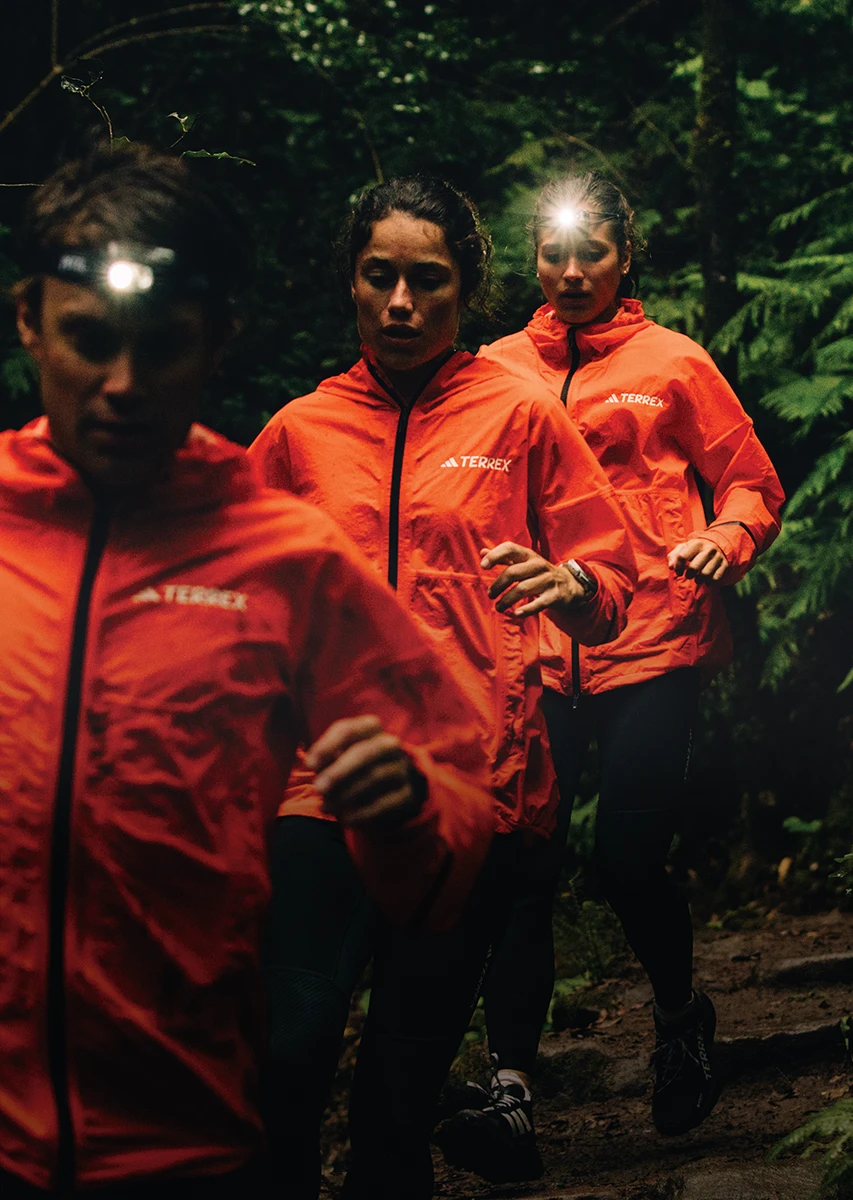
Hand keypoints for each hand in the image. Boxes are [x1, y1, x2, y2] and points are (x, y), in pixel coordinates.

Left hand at [305, 715, 422, 827]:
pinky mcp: (407, 794)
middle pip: (364, 753)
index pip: (347, 730)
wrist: (390, 787)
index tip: (309, 765)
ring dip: (346, 794)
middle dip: (339, 771)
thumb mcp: (340, 754)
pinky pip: (385, 803)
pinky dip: (363, 812)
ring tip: (326, 806)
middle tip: (318, 788)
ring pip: (374, 777)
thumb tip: (313, 765)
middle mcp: (389, 744)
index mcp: (370, 728)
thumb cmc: (353, 766)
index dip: (326, 746)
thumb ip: (325, 757)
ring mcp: (401, 768)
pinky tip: (346, 819)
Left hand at [480, 542, 586, 617]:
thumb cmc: (540, 573)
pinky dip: (526, 609)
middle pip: (513, 572)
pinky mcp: (554, 596)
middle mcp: (538, 565)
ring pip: (522, 589)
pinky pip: (538, 603)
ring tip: (499, 607)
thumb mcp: (524, 563)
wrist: (570, 585)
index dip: (495, 555)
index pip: (510, 548)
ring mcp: (548, 580)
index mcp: (529, 555)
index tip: (483, 566)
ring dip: (506, 600)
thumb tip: (482, 552)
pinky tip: (516, 613)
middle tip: (490, 595)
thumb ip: (504, 558)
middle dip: (498, 585)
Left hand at [667, 537, 727, 581]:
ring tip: (697, 579)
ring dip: (698, 580)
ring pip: (705, 575)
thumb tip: (671, 567)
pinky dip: (709, 582)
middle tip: (688, 575)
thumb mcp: (684, 548)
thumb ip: (674, 555)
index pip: (682, 556)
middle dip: (688, 575)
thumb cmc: (695, 549)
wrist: (717, 545)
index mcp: (696, 543)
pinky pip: (716, 578)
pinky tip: (706, 580)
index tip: (678, 571)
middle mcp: (708, 549)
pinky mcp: (724, 565)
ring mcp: (718, 557)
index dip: (677, 566)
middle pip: (693, 568)